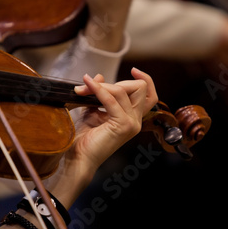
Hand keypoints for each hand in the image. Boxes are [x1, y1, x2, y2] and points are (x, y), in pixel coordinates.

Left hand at [45, 68, 156, 207]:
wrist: (78, 159)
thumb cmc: (83, 138)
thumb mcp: (91, 110)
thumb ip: (98, 94)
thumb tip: (99, 76)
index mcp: (132, 117)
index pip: (150, 94)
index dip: (145, 79)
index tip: (134, 70)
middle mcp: (136, 120)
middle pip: (140, 88)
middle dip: (114, 82)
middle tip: (89, 85)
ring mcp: (131, 123)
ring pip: (123, 90)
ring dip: (101, 86)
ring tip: (82, 88)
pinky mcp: (122, 125)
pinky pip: (111, 99)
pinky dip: (98, 89)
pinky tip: (86, 85)